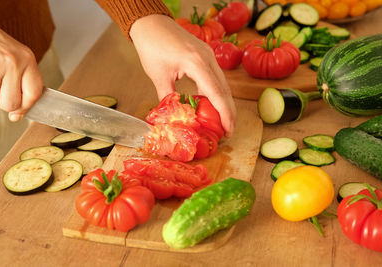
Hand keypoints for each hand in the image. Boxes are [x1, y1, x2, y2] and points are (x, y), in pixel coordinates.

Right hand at [0, 28, 42, 120]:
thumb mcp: (17, 59)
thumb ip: (23, 82)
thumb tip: (19, 113)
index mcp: (28, 60)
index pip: (35, 93)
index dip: (27, 108)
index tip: (19, 115)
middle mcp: (16, 61)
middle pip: (13, 102)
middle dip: (6, 103)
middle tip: (1, 90)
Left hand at [129, 15, 235, 136]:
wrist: (151, 22)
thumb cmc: (152, 45)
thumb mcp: (158, 75)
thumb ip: (168, 97)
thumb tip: (173, 116)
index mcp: (196, 63)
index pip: (216, 93)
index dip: (225, 114)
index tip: (228, 129)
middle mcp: (208, 58)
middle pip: (225, 89)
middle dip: (229, 112)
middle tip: (229, 131)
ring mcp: (209, 55)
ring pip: (223, 83)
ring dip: (224, 103)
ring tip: (224, 121)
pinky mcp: (206, 55)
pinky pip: (216, 77)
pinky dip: (217, 92)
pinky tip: (213, 104)